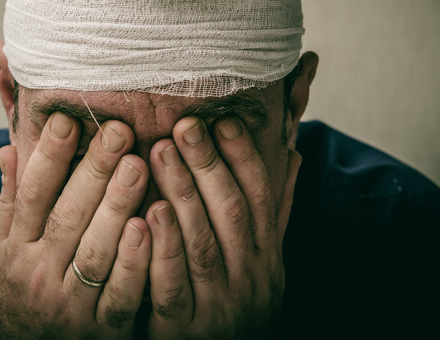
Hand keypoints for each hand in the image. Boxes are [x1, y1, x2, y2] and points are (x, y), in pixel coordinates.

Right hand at [0, 113, 151, 338]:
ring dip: (116, 207)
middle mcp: (38, 275)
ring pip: (95, 252)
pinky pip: (121, 294)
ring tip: (139, 166)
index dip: (48, 157)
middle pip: (67, 217)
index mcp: (15, 250)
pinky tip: (149, 226)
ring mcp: (70, 305)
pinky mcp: (101, 329)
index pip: (31, 196)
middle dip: (93, 171)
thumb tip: (9, 146)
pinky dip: (135, 262)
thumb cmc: (20, 290)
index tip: (68, 120)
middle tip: (118, 131)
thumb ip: (13, 200)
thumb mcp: (4, 248)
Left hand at [145, 116, 300, 338]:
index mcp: (267, 256)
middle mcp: (249, 277)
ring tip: (160, 153)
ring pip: (202, 243)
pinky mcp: (185, 330)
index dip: (244, 157)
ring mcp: (219, 305)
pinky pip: (173, 288)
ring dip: (182, 194)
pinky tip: (146, 215)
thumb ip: (274, 210)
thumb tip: (292, 153)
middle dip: (208, 165)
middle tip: (184, 126)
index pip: (261, 198)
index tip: (224, 120)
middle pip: (230, 213)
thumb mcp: (264, 260)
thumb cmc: (240, 301)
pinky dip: (162, 251)